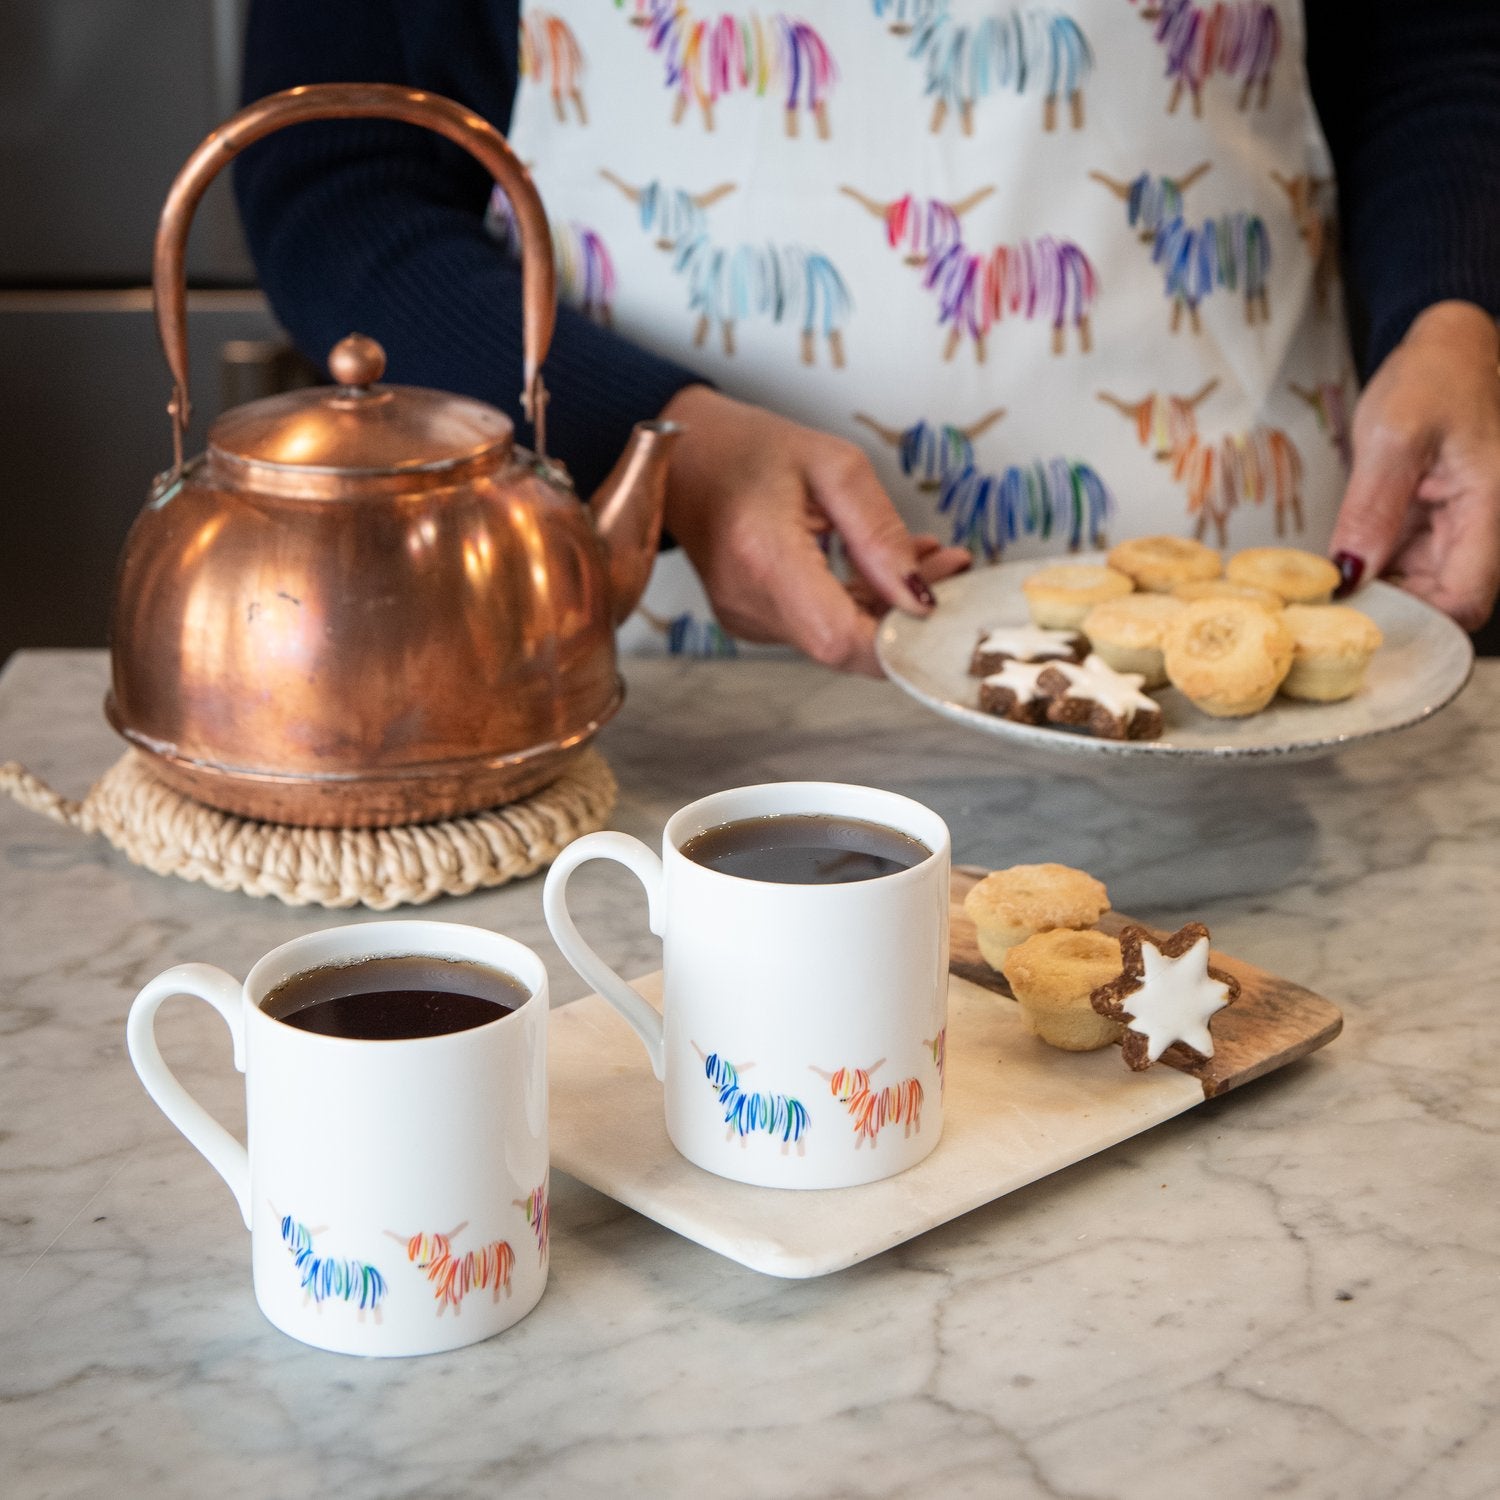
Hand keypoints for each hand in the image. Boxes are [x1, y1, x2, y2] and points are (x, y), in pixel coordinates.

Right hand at [656, 385, 971, 674]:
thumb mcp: (832, 465)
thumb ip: (880, 533)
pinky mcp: (753, 621)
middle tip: (952, 564)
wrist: (685, 455)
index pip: (841, 640)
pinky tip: (885, 569)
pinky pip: (819, 628)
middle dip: (908, 616)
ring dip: (889, 608)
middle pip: (846, 644)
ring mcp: (747, 619)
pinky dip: (860, 605)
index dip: (900, 640)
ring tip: (927, 557)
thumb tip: (919, 597)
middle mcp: (748, 602)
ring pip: (838, 640)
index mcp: (763, 557)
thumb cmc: (748, 448)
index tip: (945, 604)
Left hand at [1331, 301, 1499, 630]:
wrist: (1451, 345)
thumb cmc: (1435, 375)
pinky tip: (1336, 566)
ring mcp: (1458, 528)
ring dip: (1373, 591)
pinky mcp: (1434, 523)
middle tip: (1323, 611)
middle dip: (1386, 610)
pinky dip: (1371, 567)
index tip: (1357, 621)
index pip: (1464, 601)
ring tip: (1320, 591)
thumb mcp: (1394, 435)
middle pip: (1440, 602)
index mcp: (1490, 509)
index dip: (1416, 622)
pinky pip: (1404, 561)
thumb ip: (1372, 508)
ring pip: (1418, 586)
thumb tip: (1350, 573)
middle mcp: (1482, 527)